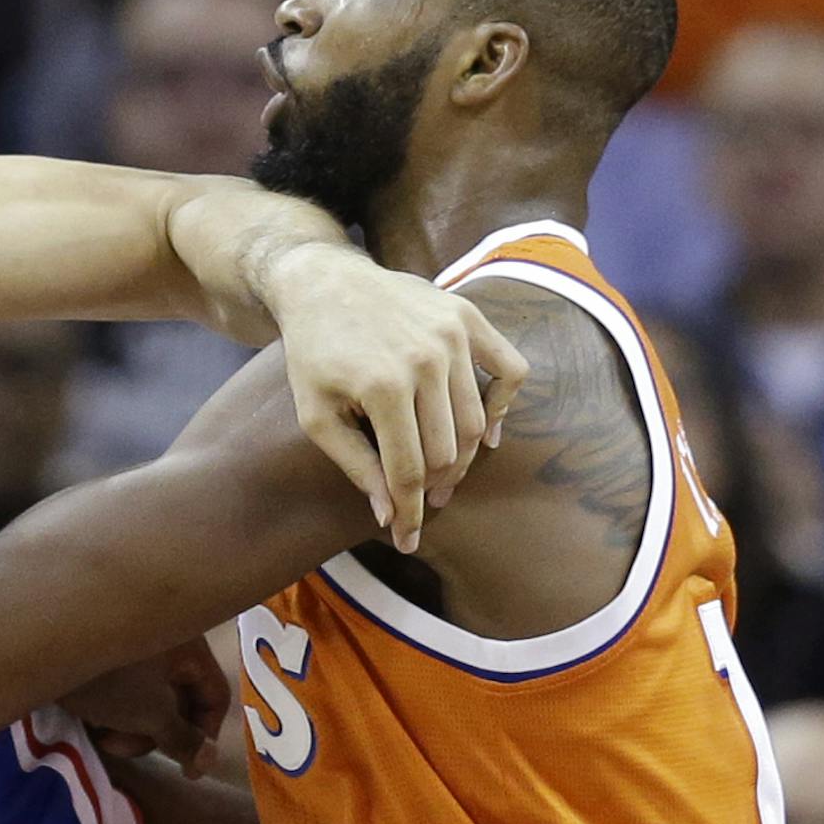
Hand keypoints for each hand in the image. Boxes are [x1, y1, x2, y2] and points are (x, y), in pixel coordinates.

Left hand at [61, 640, 229, 778]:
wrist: (41, 648)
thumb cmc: (108, 679)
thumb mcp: (151, 713)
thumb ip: (184, 739)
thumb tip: (209, 760)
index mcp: (189, 646)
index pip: (215, 695)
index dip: (206, 736)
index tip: (188, 771)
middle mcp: (167, 640)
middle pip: (180, 700)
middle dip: (155, 734)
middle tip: (123, 748)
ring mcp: (135, 647)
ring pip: (150, 699)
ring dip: (131, 727)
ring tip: (102, 733)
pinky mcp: (106, 655)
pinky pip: (126, 690)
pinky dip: (114, 710)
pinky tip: (90, 718)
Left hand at [267, 247, 526, 551]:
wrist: (324, 282)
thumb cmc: (314, 354)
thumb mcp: (317, 415)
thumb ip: (355, 465)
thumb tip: (388, 515)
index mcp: (383, 385)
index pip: (409, 470)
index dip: (410, 513)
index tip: (408, 540)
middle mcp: (425, 359)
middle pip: (447, 450)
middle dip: (433, 487)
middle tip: (421, 503)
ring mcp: (452, 334)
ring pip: (475, 421)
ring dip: (463, 458)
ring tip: (444, 476)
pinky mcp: (468, 316)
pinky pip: (509, 368)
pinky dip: (503, 406)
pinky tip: (487, 433)